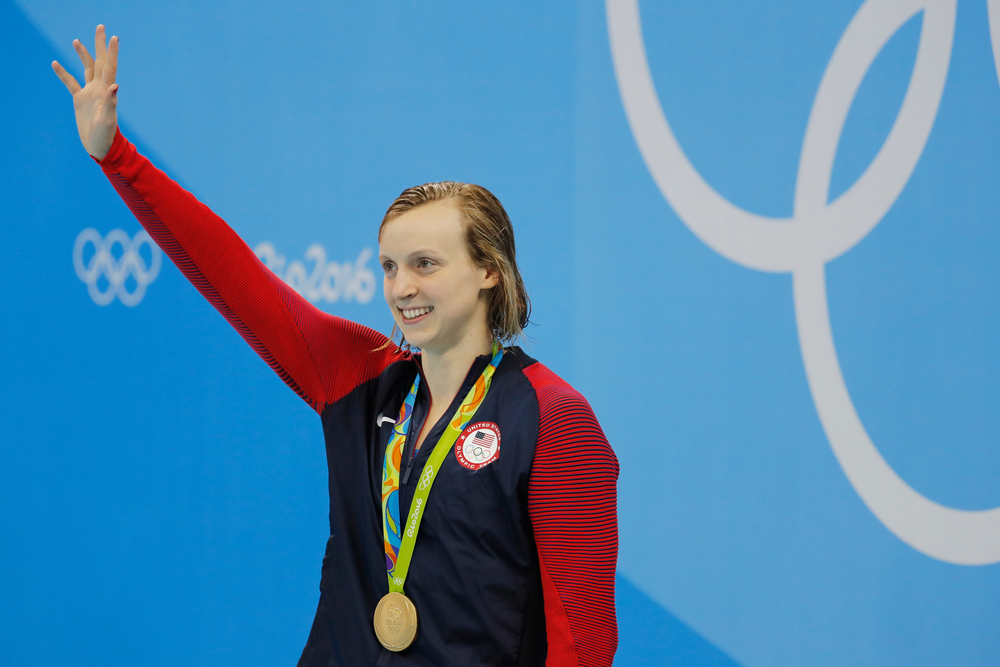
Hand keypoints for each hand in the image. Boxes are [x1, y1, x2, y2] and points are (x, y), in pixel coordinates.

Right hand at [52, 25, 118, 160]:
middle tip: (101, 27)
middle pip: (100, 62)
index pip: (110, 67)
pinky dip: (63, 74)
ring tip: (77, 41)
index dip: (112, 52)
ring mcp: (89, 93)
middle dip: (100, 45)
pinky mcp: (80, 100)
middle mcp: (99, 88)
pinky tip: (55, 63)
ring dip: (83, 55)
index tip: (114, 37)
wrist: (100, 147)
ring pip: (86, 69)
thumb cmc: (106, 136)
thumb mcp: (108, 120)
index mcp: (107, 91)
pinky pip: (70, 83)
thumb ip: (111, 103)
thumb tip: (115, 86)